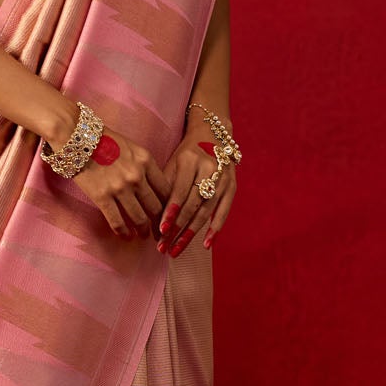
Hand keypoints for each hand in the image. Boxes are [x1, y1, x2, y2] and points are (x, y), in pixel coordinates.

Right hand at [70, 131, 169, 238]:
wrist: (77, 138)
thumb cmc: (105, 141)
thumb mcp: (133, 149)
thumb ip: (145, 167)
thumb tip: (154, 190)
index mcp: (146, 161)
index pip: (166, 191)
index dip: (170, 208)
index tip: (169, 216)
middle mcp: (136, 175)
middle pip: (156, 207)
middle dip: (160, 224)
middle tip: (160, 232)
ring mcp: (120, 187)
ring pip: (139, 218)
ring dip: (143, 231)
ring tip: (143, 235)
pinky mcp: (102, 197)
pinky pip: (117, 222)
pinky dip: (123, 232)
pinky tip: (125, 236)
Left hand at [154, 119, 238, 257]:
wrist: (212, 136)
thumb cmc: (186, 154)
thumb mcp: (172, 164)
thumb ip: (165, 188)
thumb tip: (153, 220)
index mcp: (190, 160)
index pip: (179, 192)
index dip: (170, 213)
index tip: (160, 232)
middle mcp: (209, 168)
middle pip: (192, 204)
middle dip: (178, 228)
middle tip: (165, 247)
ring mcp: (223, 178)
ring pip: (206, 211)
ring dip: (191, 233)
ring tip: (177, 249)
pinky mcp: (232, 187)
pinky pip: (224, 211)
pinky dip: (215, 228)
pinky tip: (205, 244)